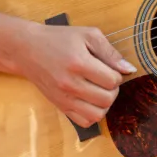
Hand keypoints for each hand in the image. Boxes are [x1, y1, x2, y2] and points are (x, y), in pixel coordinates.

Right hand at [12, 24, 136, 127]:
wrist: (27, 49)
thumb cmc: (58, 39)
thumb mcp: (87, 35)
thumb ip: (110, 52)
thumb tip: (129, 70)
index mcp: (78, 63)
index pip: (112, 80)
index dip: (117, 74)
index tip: (109, 68)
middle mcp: (70, 84)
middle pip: (107, 99)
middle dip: (113, 89)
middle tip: (106, 79)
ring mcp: (64, 98)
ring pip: (98, 114)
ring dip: (105, 104)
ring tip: (100, 90)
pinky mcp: (60, 106)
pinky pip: (84, 121)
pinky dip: (92, 114)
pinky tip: (90, 100)